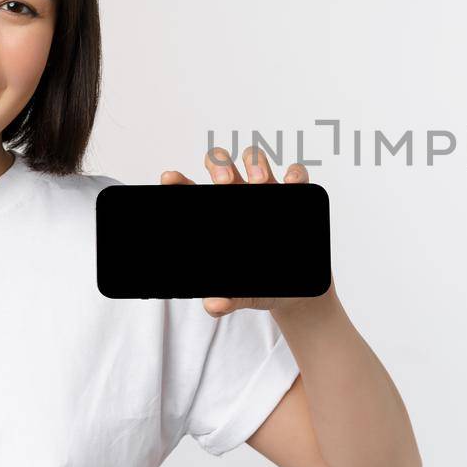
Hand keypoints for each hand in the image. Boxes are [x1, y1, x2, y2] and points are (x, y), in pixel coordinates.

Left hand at [160, 145, 332, 317]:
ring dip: (254, 163)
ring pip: (255, 161)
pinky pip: (297, 175)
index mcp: (217, 218)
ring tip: (258, 182)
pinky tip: (291, 182)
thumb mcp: (243, 294)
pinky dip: (295, 173)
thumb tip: (213, 305)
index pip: (193, 194)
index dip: (179, 183)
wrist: (297, 293)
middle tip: (224, 182)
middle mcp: (240, 199)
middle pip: (222, 166)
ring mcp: (268, 196)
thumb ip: (227, 299)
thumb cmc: (260, 285)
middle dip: (220, 165)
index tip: (169, 179)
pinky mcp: (296, 198)